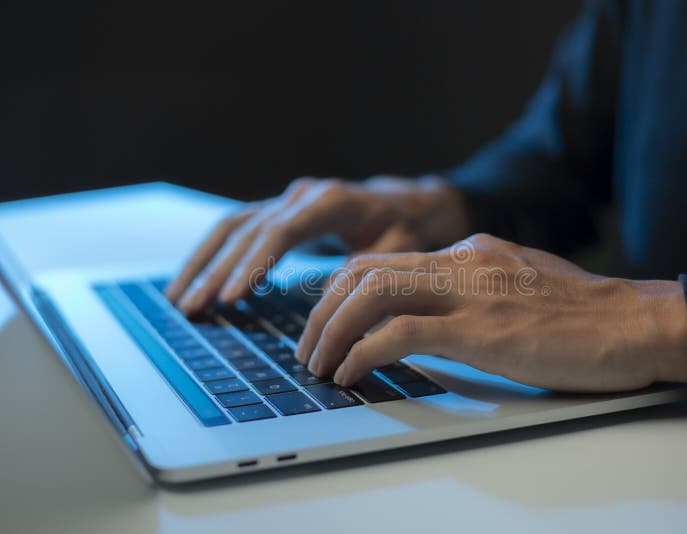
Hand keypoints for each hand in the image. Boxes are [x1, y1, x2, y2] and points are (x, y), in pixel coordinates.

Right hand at [166, 175, 468, 314]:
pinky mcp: (276, 212)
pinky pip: (235, 229)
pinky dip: (212, 254)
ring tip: (179, 300)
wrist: (402, 203)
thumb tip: (329, 300)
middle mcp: (301, 195)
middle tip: (193, 307)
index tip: (231, 298)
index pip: (281, 232)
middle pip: (249, 231)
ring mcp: (285, 200)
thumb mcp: (400, 249)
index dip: (254, 265)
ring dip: (203, 262)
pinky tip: (194, 281)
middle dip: (218, 271)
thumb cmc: (404, 229)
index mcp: (331, 201)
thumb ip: (370, 271)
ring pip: (232, 226)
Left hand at [296, 233, 686, 391]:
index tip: (325, 318)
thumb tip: (442, 312)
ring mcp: (469, 293)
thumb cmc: (588, 314)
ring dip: (332, 332)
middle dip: (322, 310)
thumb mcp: (522, 287)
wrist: (636, 322)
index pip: (385, 260)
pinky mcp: (480, 329)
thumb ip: (480, 289)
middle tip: (308, 347)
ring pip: (371, 295)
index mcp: (470, 252)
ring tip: (318, 365)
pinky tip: (351, 374)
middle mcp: (462, 262)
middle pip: (363, 271)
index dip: (341, 289)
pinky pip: (399, 334)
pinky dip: (364, 353)